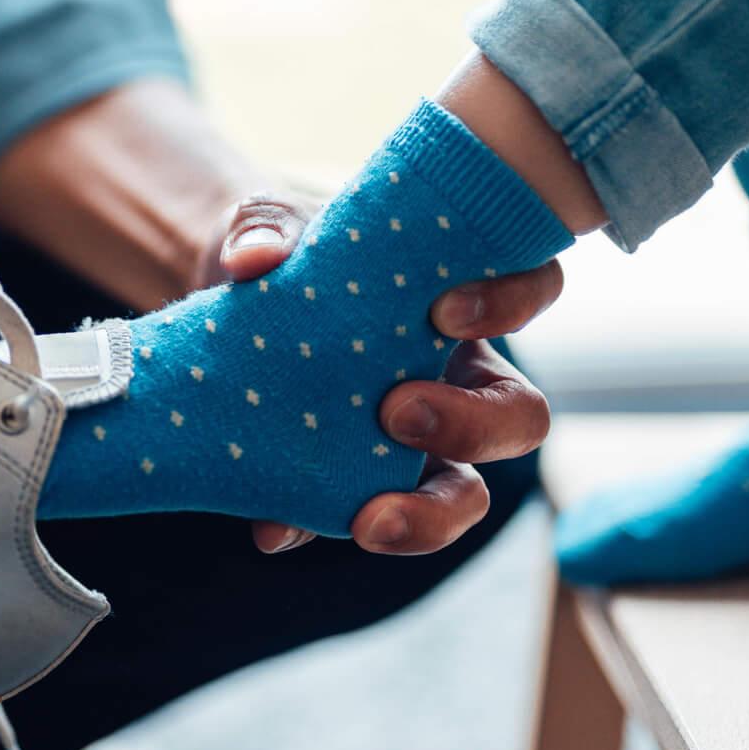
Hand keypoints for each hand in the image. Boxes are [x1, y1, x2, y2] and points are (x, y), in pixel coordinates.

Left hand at [198, 192, 563, 556]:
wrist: (218, 302)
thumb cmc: (279, 247)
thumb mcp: (268, 221)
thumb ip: (263, 228)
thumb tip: (256, 258)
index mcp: (455, 299)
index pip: (531, 288)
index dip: (513, 300)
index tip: (446, 312)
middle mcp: (454, 376)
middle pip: (520, 416)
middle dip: (474, 423)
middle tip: (398, 412)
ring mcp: (412, 441)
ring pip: (464, 493)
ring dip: (430, 516)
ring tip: (370, 521)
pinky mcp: (349, 485)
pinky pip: (351, 519)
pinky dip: (310, 527)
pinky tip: (272, 528)